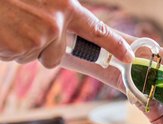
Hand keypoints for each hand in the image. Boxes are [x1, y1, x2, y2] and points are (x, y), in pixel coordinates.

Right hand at [0, 0, 132, 66]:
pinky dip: (8, 49)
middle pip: (57, 55)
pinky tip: (2, 31)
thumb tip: (64, 32)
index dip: (115, 46)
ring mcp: (38, 37)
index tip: (130, 58)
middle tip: (24, 26)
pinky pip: (18, 58)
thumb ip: (58, 14)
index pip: (98, 31)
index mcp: (65, 6)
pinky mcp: (19, 48)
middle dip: (43, 48)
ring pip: (37, 57)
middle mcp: (56, 23)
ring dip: (24, 47)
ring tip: (10, 24)